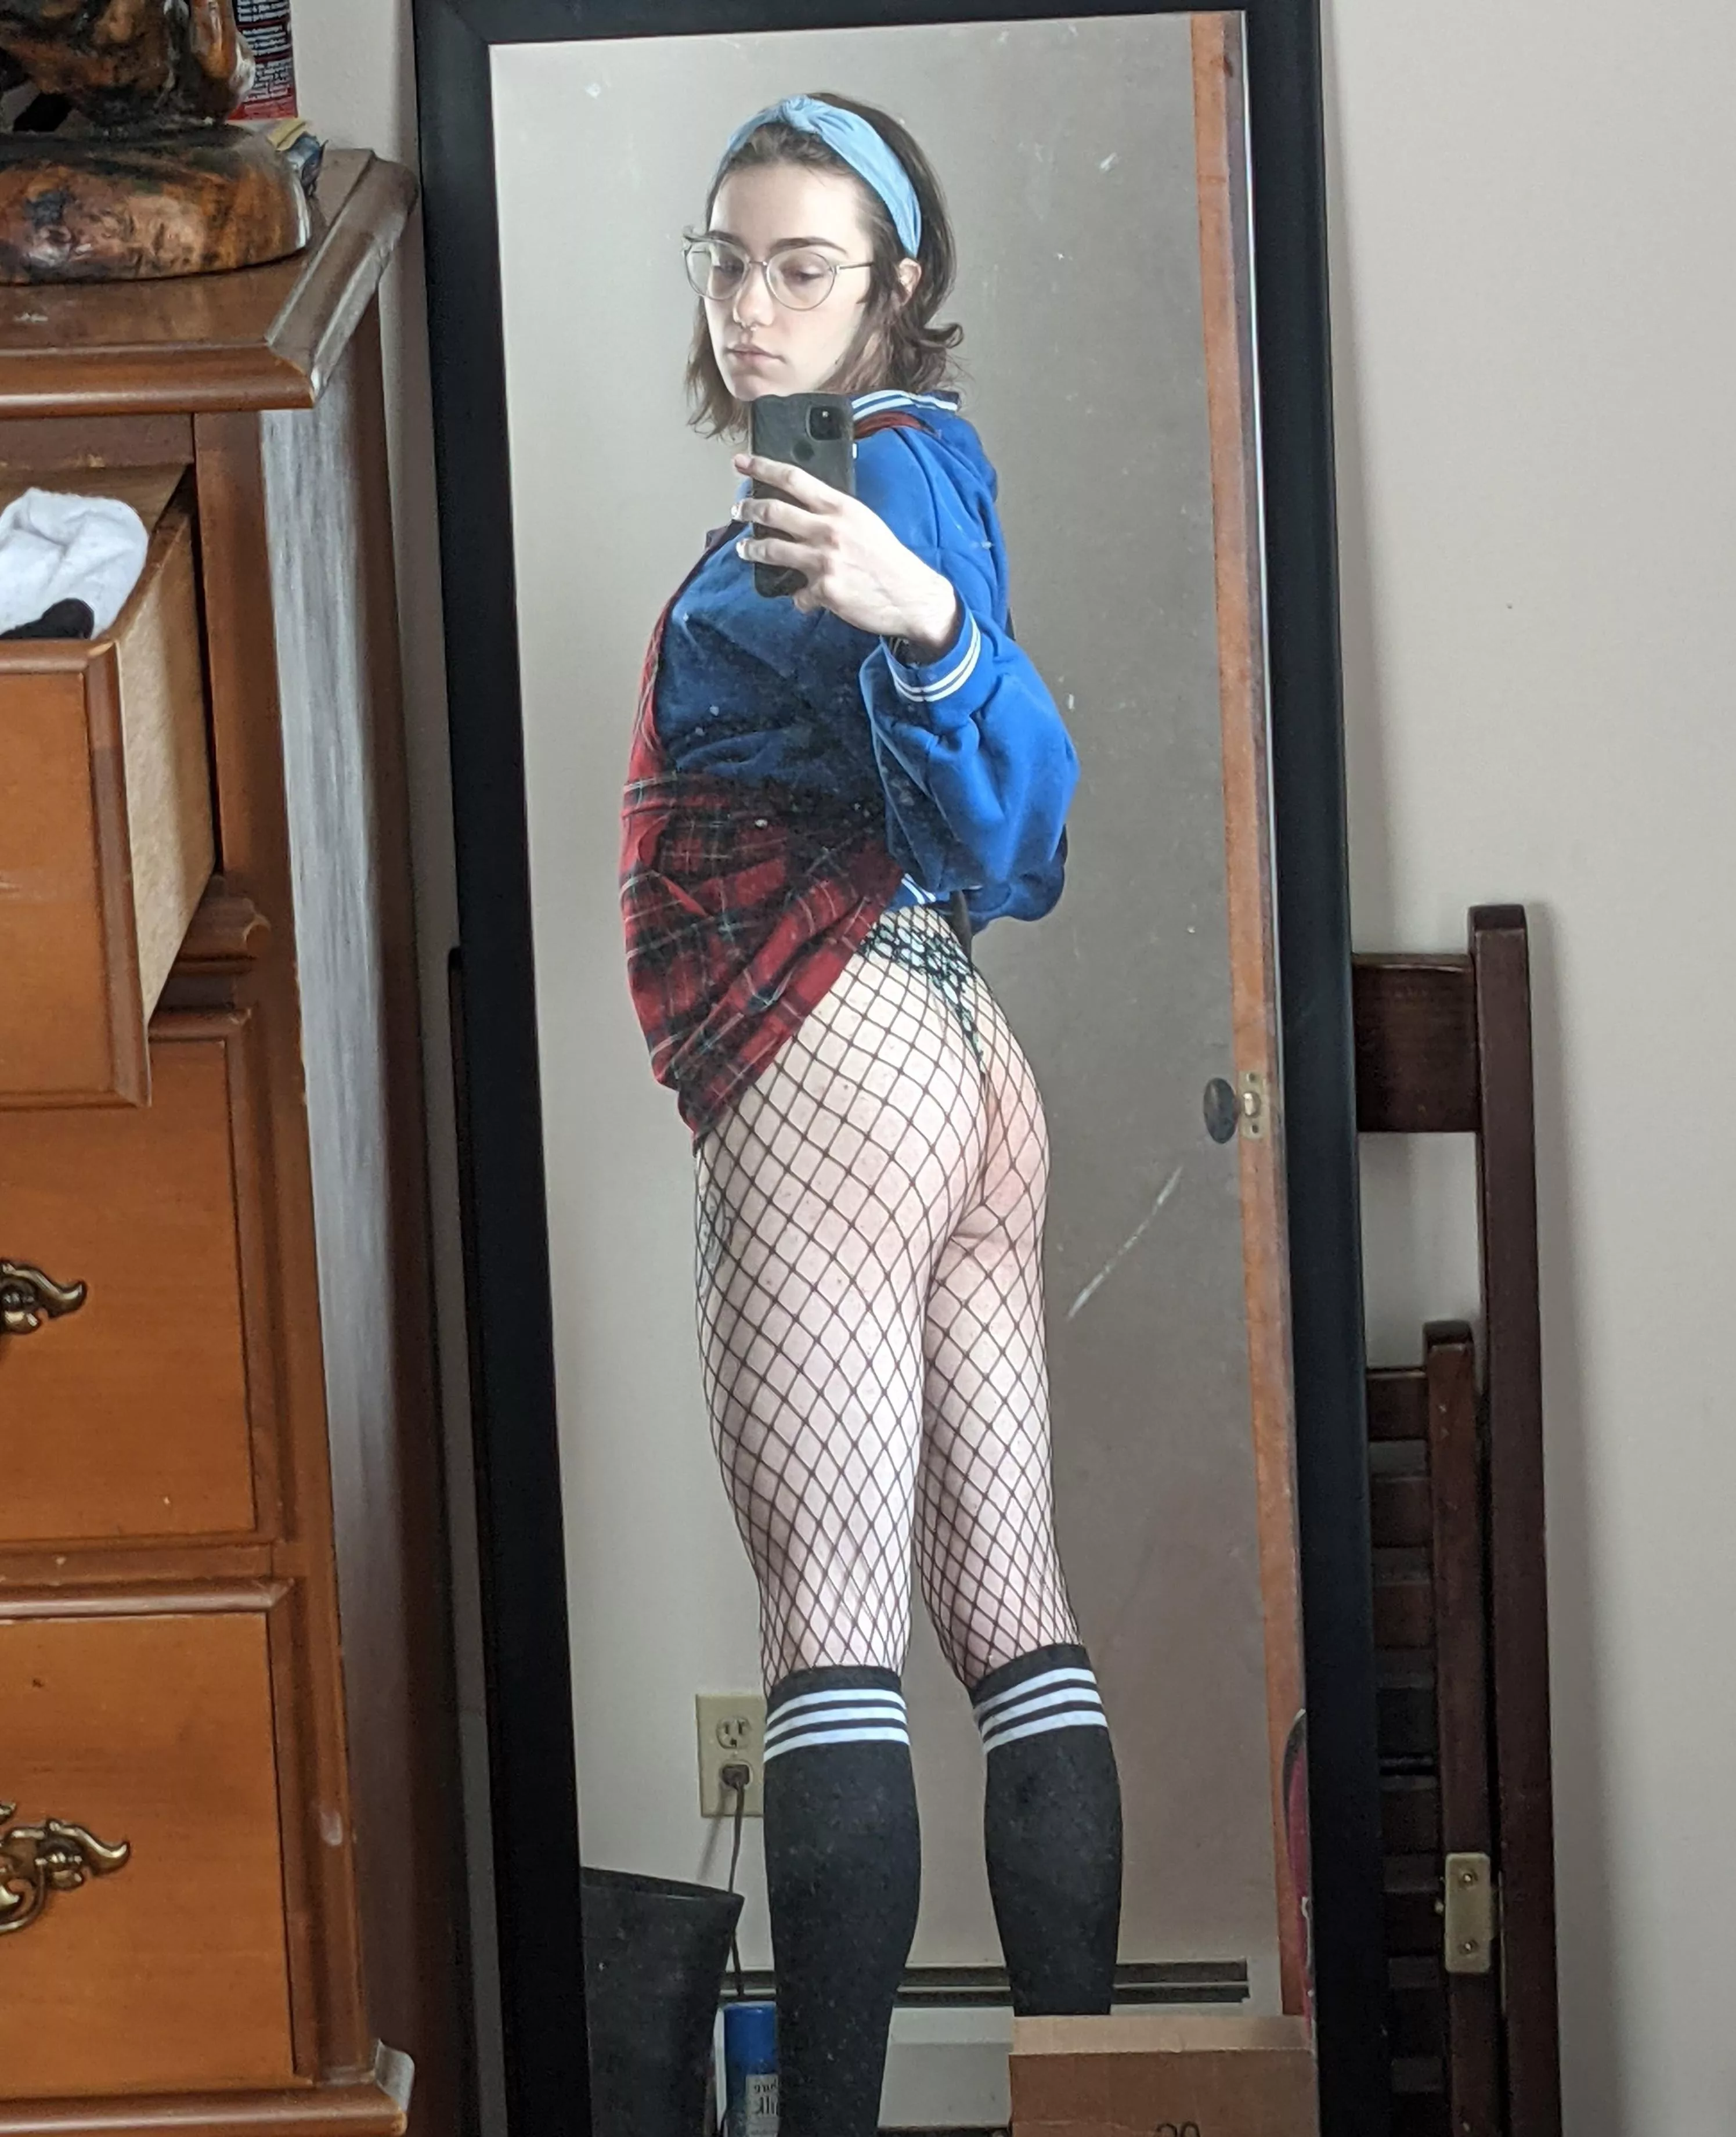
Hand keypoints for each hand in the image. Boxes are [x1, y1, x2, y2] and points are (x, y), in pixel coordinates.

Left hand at [731, 452, 960, 657]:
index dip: (762, 467)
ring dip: (751, 550)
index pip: (793, 478)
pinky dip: (799, 597)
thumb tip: (804, 511)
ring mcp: (824, 560)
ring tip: (745, 551)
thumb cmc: (889, 558)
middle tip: (738, 511)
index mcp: (840, 507)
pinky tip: (805, 599)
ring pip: (770, 550)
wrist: (913, 595)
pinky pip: (797, 594)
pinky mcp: (824, 590)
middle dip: (747, 509)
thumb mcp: (864, 522)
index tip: (741, 462)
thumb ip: (833, 514)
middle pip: (772, 511)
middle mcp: (828, 529)